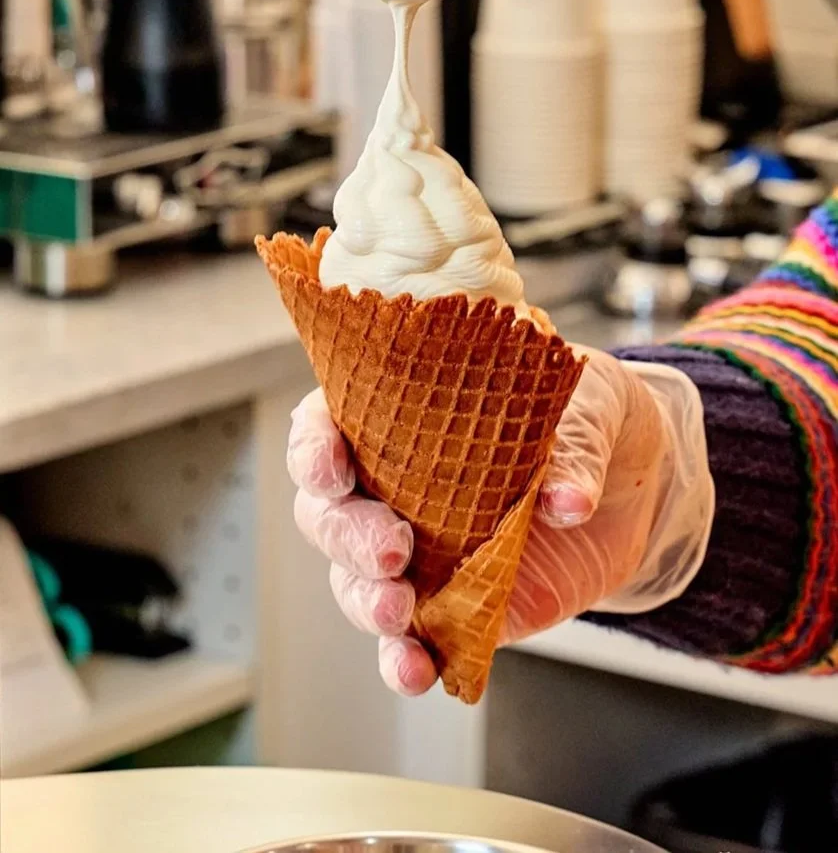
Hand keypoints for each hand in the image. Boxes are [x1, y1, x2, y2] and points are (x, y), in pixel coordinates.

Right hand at [288, 347, 711, 695]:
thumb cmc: (588, 420)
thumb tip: (567, 500)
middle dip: (348, 535)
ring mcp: (415, 552)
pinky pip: (407, 640)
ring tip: (399, 613)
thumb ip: (574, 448)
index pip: (326, 424)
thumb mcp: (589, 409)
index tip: (332, 468)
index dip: (314, 448)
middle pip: (330, 514)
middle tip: (392, 547)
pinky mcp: (448, 607)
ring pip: (355, 582)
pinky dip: (402, 661)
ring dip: (367, 602)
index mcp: (401, 416)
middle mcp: (390, 485)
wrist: (632, 489)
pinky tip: (416, 670)